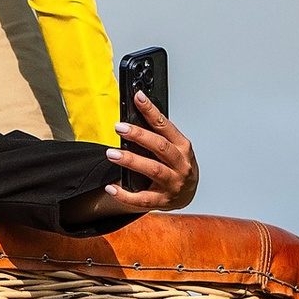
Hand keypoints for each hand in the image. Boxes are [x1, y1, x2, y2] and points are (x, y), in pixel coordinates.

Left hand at [102, 91, 197, 214]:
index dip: (151, 111)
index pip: (165, 125)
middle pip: (160, 147)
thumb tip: (134, 117)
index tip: (138, 98)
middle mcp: (181, 165)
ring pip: (152, 170)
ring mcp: (173, 184)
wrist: (187, 195)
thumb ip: (158, 135)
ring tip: (112, 154)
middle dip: (138, 135)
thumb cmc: (178, 166)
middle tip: (119, 127)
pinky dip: (125, 194)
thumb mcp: (175, 148)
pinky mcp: (163, 201)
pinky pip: (142, 199)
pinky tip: (111, 187)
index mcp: (183, 147)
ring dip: (131, 161)